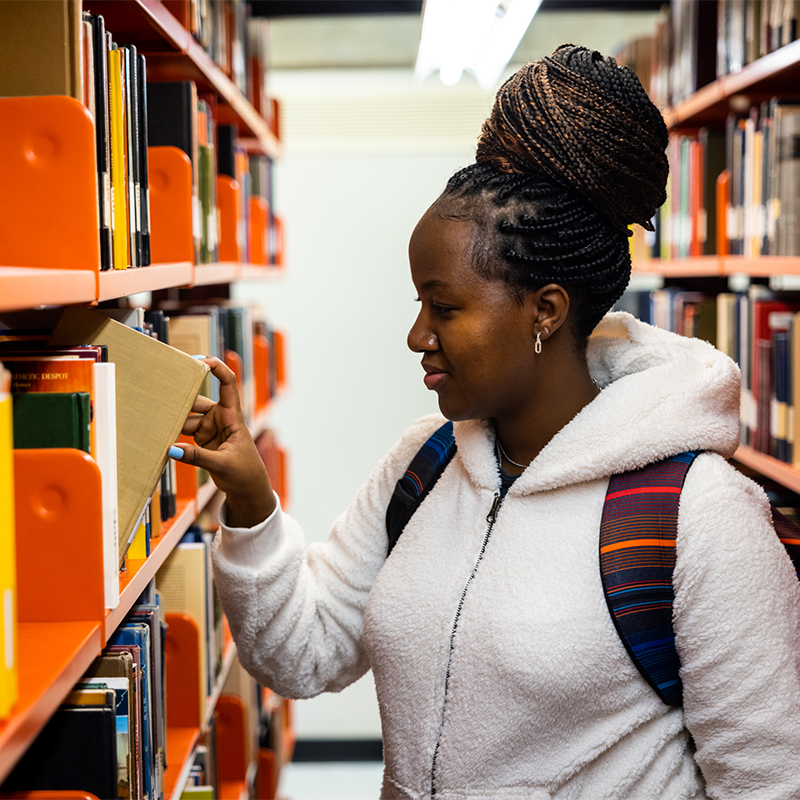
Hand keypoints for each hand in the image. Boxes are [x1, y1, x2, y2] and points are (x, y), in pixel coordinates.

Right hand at [170, 356, 275, 527]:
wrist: (248, 489)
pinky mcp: (201, 440)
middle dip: (181, 396)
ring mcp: (210, 428)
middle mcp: (220, 418)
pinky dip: (172, 432)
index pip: (227, 384)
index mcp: (232, 416)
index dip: (217, 368)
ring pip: (187, 417)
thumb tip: (171, 450)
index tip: (200, 359)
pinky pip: (183, 431)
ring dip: (173, 417)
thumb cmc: (245, 473)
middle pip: (198, 400)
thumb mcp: (223, 464)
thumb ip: (197, 457)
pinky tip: (158, 432)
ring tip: (154, 416)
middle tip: (161, 392)